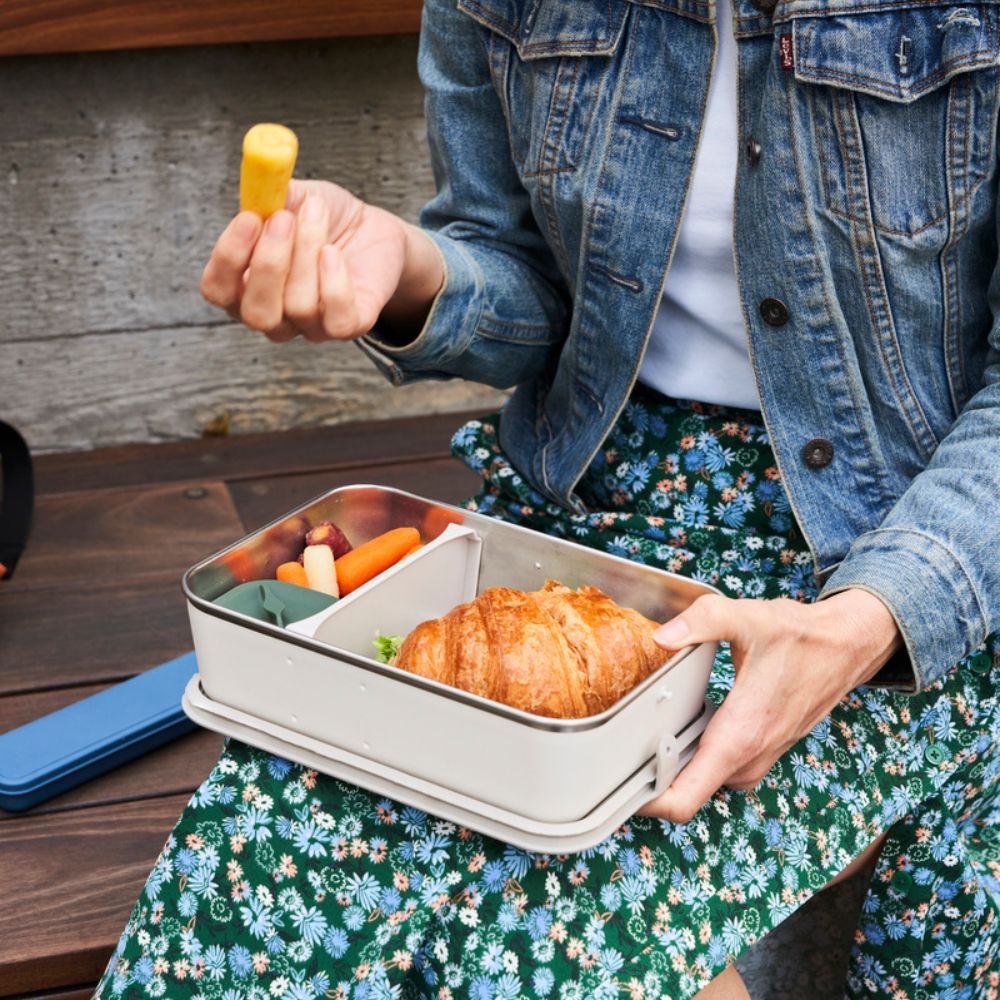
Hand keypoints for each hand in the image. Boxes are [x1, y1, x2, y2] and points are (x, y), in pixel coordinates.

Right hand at [200, 179, 443, 342]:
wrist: (370, 229)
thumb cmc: (322, 217)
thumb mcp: (291, 195)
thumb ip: (267, 191)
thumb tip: (259, 175)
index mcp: (244, 286)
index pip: (217, 290)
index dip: (228, 258)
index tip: (249, 218)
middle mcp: (273, 315)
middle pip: (256, 313)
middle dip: (270, 263)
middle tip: (285, 218)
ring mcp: (310, 326)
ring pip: (298, 307)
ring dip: (307, 252)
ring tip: (318, 215)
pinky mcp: (349, 326)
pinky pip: (337, 319)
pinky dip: (335, 283)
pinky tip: (334, 252)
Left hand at [639, 589, 902, 823]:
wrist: (847, 646)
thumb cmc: (802, 636)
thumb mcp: (747, 619)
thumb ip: (701, 622)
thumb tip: (661, 637)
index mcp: (739, 736)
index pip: (685, 800)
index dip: (648, 803)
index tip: (620, 784)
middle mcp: (748, 756)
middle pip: (686, 792)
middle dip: (652, 778)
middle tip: (620, 745)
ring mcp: (758, 757)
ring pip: (704, 778)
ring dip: (676, 764)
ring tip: (644, 734)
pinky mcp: (762, 749)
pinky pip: (721, 765)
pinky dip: (698, 754)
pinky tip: (682, 724)